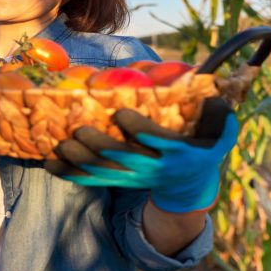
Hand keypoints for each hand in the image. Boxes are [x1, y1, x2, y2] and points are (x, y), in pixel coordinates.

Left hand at [44, 98, 238, 212]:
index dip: (140, 128)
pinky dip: (71, 174)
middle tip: (79, 130)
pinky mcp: (118, 182)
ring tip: (60, 147)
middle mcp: (154, 167)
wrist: (189, 184)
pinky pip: (92, 180)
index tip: (121, 112)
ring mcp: (134, 177)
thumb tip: (210, 86)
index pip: (158, 141)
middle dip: (100, 146)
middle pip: (124, 159)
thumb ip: (217, 112)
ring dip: (80, 161)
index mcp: (179, 152)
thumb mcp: (219, 130)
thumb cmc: (201, 144)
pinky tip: (51, 164)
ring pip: (104, 172)